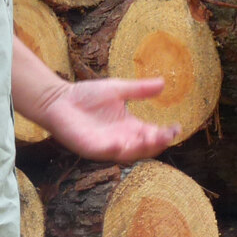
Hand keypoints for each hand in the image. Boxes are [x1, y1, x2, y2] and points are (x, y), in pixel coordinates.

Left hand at [35, 77, 173, 159]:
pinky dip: (113, 150)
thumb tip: (163, 83)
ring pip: (129, 154)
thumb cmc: (86, 95)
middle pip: (145, 148)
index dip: (166, 134)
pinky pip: (105, 153)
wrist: (58, 99)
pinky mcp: (90, 148)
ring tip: (151, 138)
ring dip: (141, 148)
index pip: (153, 134)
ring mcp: (106, 146)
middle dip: (158, 143)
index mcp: (130, 127)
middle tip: (167, 135)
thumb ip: (140, 90)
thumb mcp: (118, 89)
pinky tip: (120, 143)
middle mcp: (121, 139)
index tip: (177, 127)